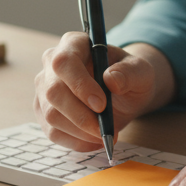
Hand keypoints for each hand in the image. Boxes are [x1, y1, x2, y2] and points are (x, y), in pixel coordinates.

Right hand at [32, 34, 172, 151]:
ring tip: (105, 134)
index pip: (64, 62)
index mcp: (73, 44)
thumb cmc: (129, 76)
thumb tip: (111, 79)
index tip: (101, 104)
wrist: (124, 93)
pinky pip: (53, 132)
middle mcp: (52, 63)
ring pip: (51, 115)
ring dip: (80, 132)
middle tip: (105, 129)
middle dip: (81, 116)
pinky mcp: (44, 111)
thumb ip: (130, 72)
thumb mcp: (140, 71)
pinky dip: (76, 141)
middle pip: (53, 92)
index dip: (79, 84)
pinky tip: (94, 140)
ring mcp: (44, 88)